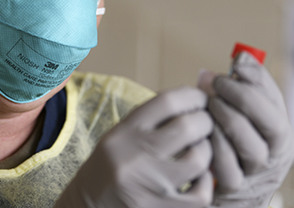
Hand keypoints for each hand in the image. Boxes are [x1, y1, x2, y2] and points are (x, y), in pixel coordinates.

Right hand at [55, 86, 214, 207]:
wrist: (87, 207)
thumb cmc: (110, 168)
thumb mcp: (121, 136)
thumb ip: (152, 119)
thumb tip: (194, 100)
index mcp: (124, 133)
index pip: (167, 102)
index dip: (193, 96)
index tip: (201, 99)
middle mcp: (135, 157)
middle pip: (188, 126)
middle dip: (205, 122)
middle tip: (206, 124)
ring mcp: (150, 186)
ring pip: (199, 160)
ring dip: (206, 151)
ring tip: (199, 150)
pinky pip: (201, 194)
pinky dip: (205, 183)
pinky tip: (197, 179)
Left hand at [203, 52, 293, 207]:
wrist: (219, 195)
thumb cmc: (230, 146)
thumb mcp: (244, 118)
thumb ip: (246, 88)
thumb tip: (239, 57)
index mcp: (281, 138)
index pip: (276, 105)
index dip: (255, 82)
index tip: (233, 66)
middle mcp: (274, 159)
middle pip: (268, 123)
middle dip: (239, 96)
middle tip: (215, 83)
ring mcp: (255, 177)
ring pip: (246, 143)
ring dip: (223, 117)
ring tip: (207, 103)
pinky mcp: (232, 191)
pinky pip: (222, 163)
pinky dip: (210, 141)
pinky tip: (199, 129)